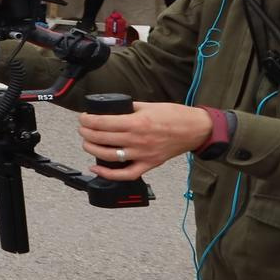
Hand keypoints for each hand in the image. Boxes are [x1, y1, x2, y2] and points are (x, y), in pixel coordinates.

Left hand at [80, 102, 213, 180]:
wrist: (196, 129)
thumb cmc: (175, 116)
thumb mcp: (148, 105)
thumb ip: (127, 108)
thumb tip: (109, 110)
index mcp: (137, 122)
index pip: (102, 123)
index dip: (87, 120)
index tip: (83, 118)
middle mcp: (138, 140)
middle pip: (102, 138)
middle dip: (86, 133)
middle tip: (82, 129)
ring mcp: (143, 154)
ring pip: (109, 156)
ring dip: (92, 149)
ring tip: (86, 143)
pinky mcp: (150, 164)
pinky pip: (126, 174)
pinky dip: (108, 174)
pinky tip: (96, 168)